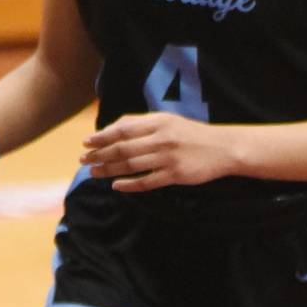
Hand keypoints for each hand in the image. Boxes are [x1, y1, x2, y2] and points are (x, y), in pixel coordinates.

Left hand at [83, 112, 236, 191]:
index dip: (102, 136)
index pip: (122, 130)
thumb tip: (113, 128)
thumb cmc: (190, 133)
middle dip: (100, 154)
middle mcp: (160, 138)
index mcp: (157, 122)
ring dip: (110, 169)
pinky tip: (117, 186)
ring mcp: (168, 158)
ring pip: (132, 165)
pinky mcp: (176, 175)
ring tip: (94, 173)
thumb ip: (141, 123)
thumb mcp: (166, 120)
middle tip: (83, 160)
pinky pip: (148, 181)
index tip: (86, 142)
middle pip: (123, 148)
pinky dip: (130, 184)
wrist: (222, 147)